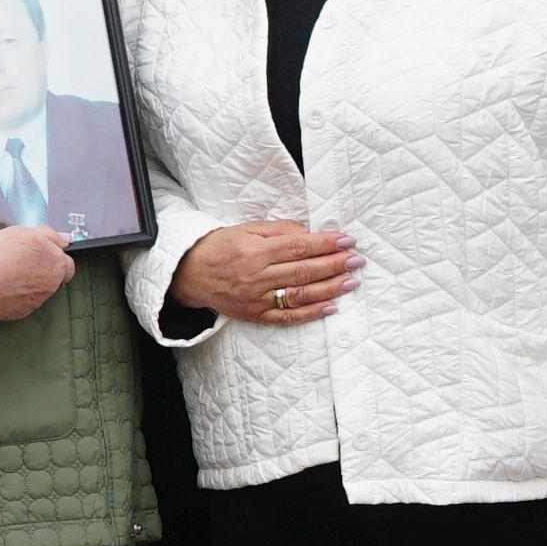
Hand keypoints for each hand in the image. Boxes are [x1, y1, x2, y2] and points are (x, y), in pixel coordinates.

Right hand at [0, 225, 73, 322]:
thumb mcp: (26, 232)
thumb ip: (50, 235)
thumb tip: (65, 239)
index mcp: (56, 264)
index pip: (67, 263)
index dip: (54, 257)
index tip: (42, 253)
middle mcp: (51, 285)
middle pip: (55, 278)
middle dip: (45, 271)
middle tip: (25, 262)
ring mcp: (36, 301)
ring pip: (39, 291)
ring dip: (30, 283)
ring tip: (9, 273)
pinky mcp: (21, 313)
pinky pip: (23, 302)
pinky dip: (17, 295)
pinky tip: (2, 286)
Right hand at [173, 221, 361, 326]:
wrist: (189, 274)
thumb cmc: (220, 247)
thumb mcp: (246, 229)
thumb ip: (278, 230)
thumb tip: (309, 232)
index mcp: (255, 250)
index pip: (299, 247)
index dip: (326, 244)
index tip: (347, 240)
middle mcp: (257, 276)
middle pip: (304, 271)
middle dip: (334, 264)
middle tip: (357, 260)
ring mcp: (257, 299)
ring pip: (300, 294)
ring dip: (330, 288)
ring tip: (351, 281)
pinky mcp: (256, 315)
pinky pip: (287, 316)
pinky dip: (311, 313)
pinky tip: (331, 307)